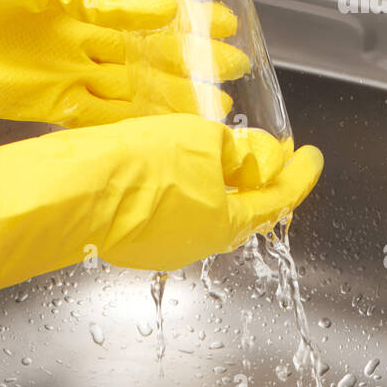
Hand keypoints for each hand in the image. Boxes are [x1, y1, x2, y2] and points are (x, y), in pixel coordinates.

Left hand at [0, 0, 248, 125]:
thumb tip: (163, 7)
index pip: (147, 7)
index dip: (188, 16)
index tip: (225, 22)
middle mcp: (76, 32)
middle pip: (145, 52)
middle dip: (190, 62)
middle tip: (232, 72)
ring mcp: (60, 68)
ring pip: (128, 87)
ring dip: (169, 98)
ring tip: (210, 106)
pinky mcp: (41, 101)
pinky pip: (95, 116)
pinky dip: (128, 124)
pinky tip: (159, 129)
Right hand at [0, 114, 322, 300]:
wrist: (74, 190)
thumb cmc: (140, 167)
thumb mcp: (201, 142)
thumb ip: (235, 150)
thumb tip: (250, 156)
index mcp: (227, 223)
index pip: (279, 200)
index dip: (299, 175)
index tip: (311, 157)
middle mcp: (199, 243)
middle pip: (244, 210)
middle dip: (260, 180)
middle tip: (271, 153)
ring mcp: (164, 245)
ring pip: (206, 210)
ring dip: (220, 182)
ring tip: (222, 151)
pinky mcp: (133, 237)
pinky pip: (173, 210)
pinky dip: (187, 187)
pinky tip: (177, 165)